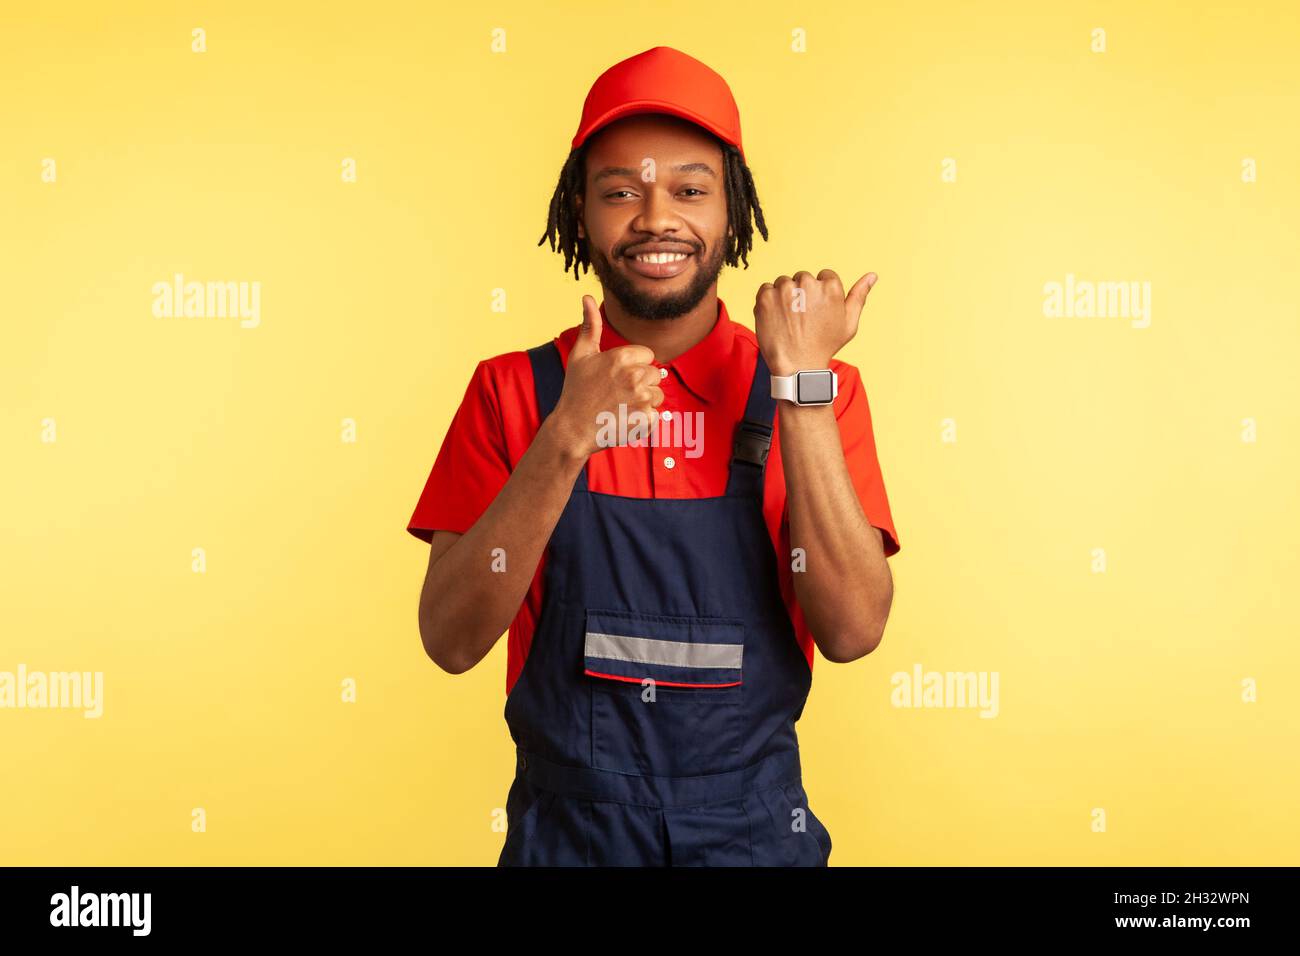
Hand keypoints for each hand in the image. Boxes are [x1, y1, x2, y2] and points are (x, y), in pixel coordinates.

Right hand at [548, 296, 663, 459]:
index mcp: (622, 357)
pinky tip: (624, 419)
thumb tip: (587, 297)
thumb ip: (589, 326)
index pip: (648, 356)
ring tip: (621, 407)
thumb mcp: (580, 355)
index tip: (617, 378)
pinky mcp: (646, 419)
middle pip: (655, 375)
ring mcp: (642, 399)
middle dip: (641, 384)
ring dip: (644, 402)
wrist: (572, 429)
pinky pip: (656, 416)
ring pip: (658, 395)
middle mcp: (634, 376)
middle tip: (617, 394)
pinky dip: (643, 420)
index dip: (634, 366)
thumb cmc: (575, 391)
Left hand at [754, 270, 876, 375]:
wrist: (797, 366)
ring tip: (789, 320)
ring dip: (784, 296)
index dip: (820, 295)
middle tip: (802, 319)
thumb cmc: (825, 346)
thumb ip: (859, 296)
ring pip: (783, 282)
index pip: (824, 276)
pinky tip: (776, 319)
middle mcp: (808, 284)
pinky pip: (765, 288)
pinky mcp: (766, 297)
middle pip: (802, 278)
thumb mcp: (849, 324)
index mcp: (830, 287)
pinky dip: (768, 301)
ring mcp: (785, 290)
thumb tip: (872, 275)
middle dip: (802, 293)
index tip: (816, 312)